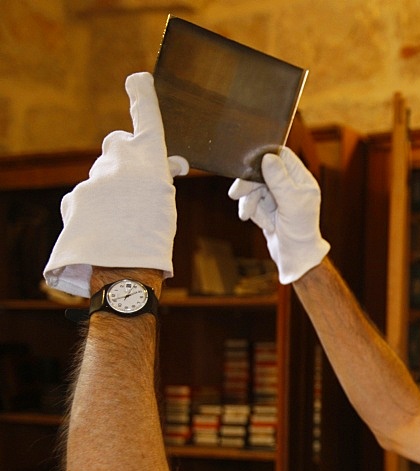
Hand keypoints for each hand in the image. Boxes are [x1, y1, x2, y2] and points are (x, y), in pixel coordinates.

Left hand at [43, 72, 188, 297]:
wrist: (122, 267)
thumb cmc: (154, 237)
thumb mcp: (166, 202)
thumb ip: (158, 178)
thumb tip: (168, 164)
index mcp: (148, 160)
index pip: (146, 118)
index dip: (143, 95)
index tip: (139, 78)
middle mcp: (118, 161)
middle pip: (117, 145)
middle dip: (124, 154)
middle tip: (136, 180)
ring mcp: (92, 179)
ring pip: (101, 177)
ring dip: (110, 193)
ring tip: (123, 222)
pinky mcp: (74, 198)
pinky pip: (86, 198)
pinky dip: (94, 211)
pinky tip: (105, 231)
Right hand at [228, 147, 329, 283]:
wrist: (295, 258)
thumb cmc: (300, 231)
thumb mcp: (291, 203)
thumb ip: (279, 180)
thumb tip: (268, 157)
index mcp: (302, 180)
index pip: (283, 156)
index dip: (265, 156)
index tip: (248, 164)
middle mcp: (291, 185)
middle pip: (263, 171)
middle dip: (250, 184)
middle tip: (236, 193)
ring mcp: (279, 196)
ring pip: (255, 187)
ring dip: (250, 201)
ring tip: (247, 215)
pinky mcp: (269, 207)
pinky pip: (253, 201)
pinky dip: (252, 210)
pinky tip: (258, 222)